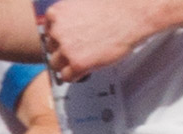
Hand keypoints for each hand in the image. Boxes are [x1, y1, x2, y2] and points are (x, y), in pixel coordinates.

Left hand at [36, 0, 153, 79]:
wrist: (134, 13)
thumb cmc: (116, 5)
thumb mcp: (84, 2)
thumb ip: (71, 13)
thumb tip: (68, 25)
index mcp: (57, 13)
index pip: (48, 31)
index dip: (59, 37)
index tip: (67, 40)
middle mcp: (57, 30)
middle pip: (51, 48)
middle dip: (64, 50)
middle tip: (80, 49)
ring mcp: (66, 48)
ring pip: (56, 64)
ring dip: (68, 64)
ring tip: (85, 58)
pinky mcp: (77, 63)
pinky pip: (67, 77)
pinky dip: (76, 75)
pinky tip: (87, 68)